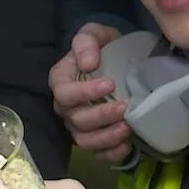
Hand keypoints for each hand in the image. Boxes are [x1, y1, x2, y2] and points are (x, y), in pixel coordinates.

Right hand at [49, 24, 131, 162]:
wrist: (116, 58)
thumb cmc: (101, 46)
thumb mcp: (93, 34)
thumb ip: (86, 42)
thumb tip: (88, 64)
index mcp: (60, 81)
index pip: (65, 93)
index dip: (85, 93)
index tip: (110, 84)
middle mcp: (66, 107)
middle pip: (76, 120)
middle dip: (101, 116)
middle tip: (124, 106)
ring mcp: (79, 125)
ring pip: (85, 141)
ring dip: (107, 137)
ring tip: (128, 127)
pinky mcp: (95, 137)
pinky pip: (98, 154)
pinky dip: (112, 154)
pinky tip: (127, 145)